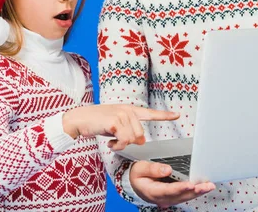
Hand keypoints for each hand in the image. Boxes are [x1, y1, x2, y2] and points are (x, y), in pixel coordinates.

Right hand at [62, 105, 179, 149]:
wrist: (79, 119)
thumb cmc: (98, 122)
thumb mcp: (116, 126)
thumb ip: (130, 131)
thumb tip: (141, 141)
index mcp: (130, 110)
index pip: (150, 113)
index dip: (164, 115)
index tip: (177, 115)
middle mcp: (128, 111)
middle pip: (141, 135)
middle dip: (130, 142)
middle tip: (117, 141)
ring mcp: (122, 115)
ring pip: (133, 139)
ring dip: (122, 145)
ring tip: (112, 141)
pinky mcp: (115, 122)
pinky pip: (124, 141)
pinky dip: (117, 146)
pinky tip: (110, 143)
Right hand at [130, 160, 215, 207]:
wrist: (134, 184)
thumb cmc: (137, 175)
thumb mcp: (140, 169)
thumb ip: (153, 169)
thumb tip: (167, 170)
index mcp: (153, 192)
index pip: (169, 190)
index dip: (181, 188)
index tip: (191, 184)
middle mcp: (162, 198)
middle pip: (181, 196)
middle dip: (195, 191)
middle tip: (207, 186)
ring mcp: (168, 199)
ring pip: (185, 197)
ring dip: (198, 192)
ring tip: (209, 186)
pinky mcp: (172, 197)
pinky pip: (185, 196)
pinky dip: (195, 192)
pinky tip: (203, 187)